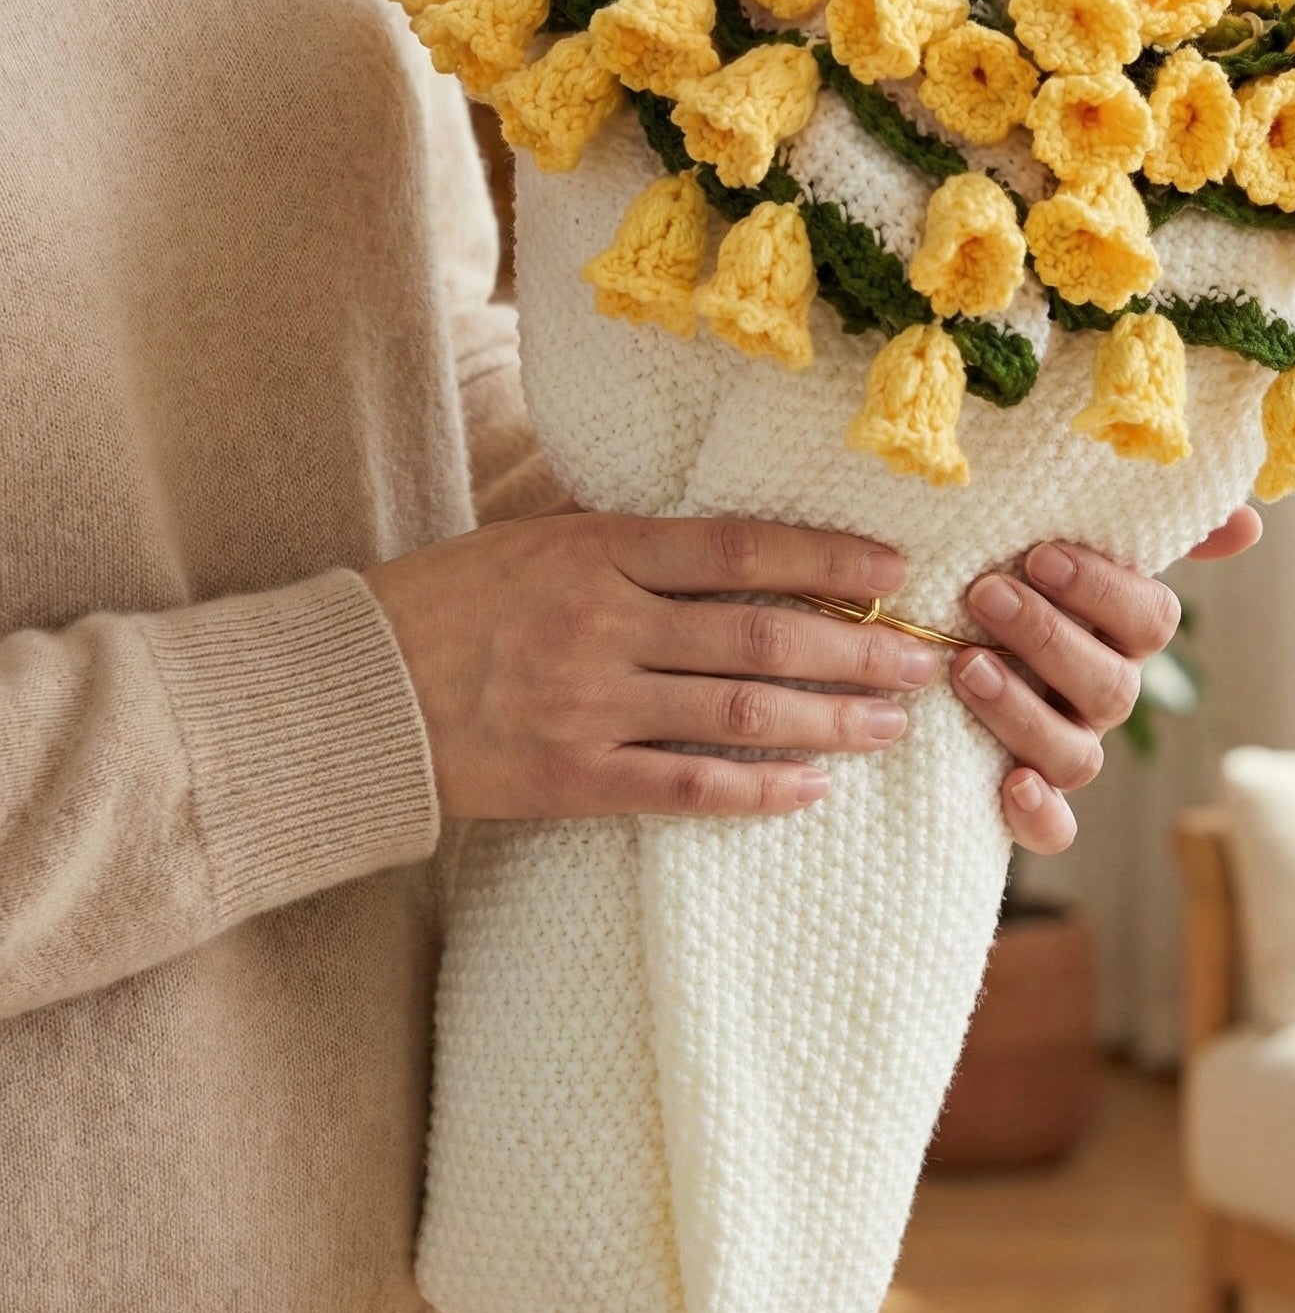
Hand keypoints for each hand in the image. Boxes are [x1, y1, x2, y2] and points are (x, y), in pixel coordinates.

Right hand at [367, 510, 937, 820]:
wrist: (349, 694)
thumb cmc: (442, 604)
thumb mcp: (527, 538)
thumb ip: (615, 532)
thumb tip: (708, 520)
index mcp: (597, 551)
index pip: (737, 548)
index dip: (825, 558)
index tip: (893, 569)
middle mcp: (605, 623)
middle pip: (760, 635)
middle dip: (857, 649)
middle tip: (926, 659)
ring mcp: (590, 705)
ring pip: (739, 713)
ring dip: (829, 719)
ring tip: (892, 724)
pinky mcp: (572, 778)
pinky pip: (684, 788)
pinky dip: (755, 791)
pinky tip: (811, 790)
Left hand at [953, 505, 1263, 854]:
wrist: (942, 619)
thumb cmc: (1012, 569)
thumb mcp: (1063, 534)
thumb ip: (1144, 524)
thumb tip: (1247, 525)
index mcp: (1124, 634)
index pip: (1149, 621)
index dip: (1100, 591)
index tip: (1039, 556)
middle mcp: (1104, 693)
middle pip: (1111, 688)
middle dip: (1046, 639)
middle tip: (985, 595)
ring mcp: (1069, 745)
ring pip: (1078, 755)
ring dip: (1022, 713)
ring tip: (967, 666)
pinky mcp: (1028, 794)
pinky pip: (1056, 828)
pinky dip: (1041, 815)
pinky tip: (1012, 786)